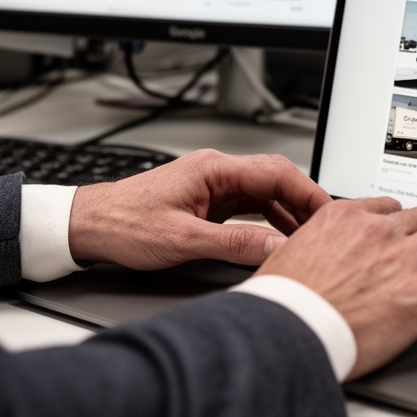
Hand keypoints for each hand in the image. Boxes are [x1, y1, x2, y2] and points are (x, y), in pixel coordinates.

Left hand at [67, 149, 331, 269]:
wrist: (88, 226)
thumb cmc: (123, 224)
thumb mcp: (183, 241)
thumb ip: (235, 244)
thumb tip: (276, 247)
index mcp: (213, 169)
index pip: (277, 172)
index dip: (308, 193)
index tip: (328, 214)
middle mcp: (215, 171)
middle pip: (276, 179)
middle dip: (304, 202)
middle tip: (325, 228)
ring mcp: (212, 185)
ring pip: (264, 193)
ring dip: (287, 213)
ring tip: (307, 237)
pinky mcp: (206, 201)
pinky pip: (249, 205)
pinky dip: (268, 220)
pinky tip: (277, 237)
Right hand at [255, 197, 416, 379]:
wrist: (285, 331)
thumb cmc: (280, 304)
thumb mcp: (286, 257)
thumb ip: (311, 246)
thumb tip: (311, 255)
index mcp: (343, 218)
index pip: (385, 207)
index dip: (397, 226)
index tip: (398, 240)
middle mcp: (377, 230)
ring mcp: (404, 259)